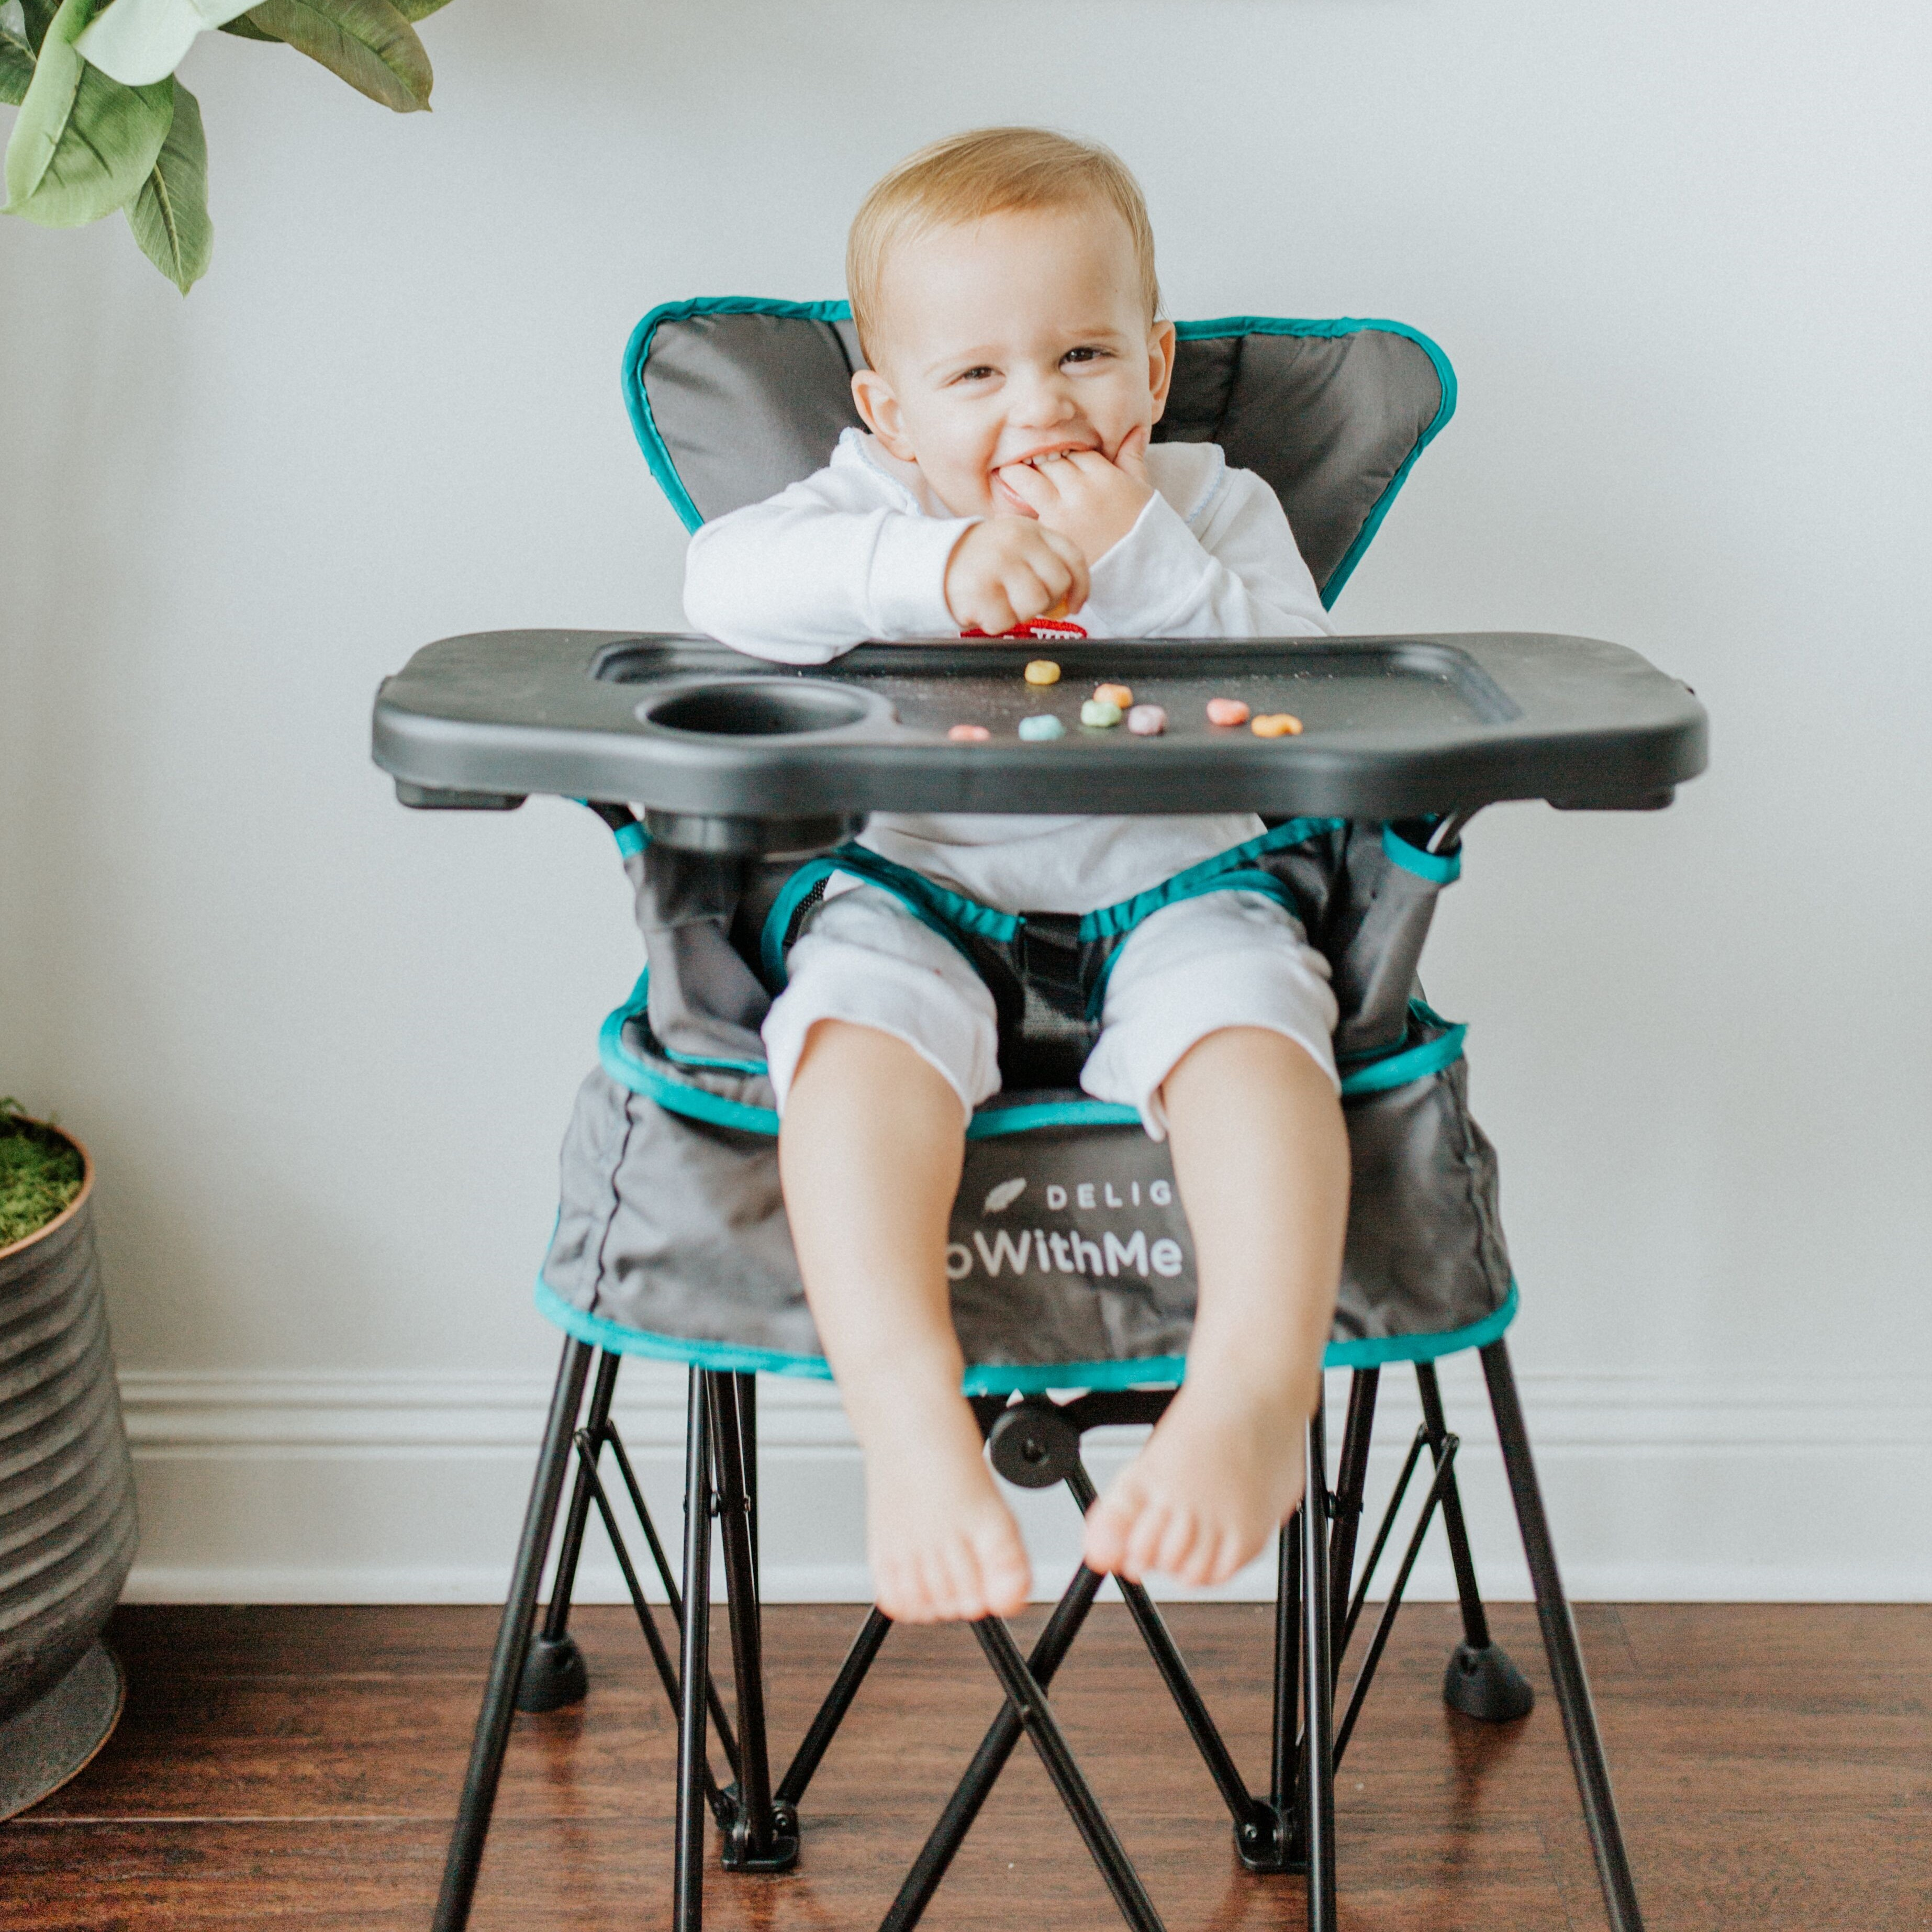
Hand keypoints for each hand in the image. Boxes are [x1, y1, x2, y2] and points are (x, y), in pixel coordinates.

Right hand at [944, 517, 1090, 635]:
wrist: (930, 562)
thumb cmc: (981, 563)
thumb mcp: (1014, 548)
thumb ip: (1043, 564)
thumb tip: (1070, 602)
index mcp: (1030, 529)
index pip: (1073, 557)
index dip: (1081, 587)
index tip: (1075, 604)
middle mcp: (1015, 541)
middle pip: (1057, 584)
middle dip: (1048, 602)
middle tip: (1025, 603)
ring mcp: (996, 563)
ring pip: (1035, 604)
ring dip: (1020, 614)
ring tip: (1001, 603)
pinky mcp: (978, 588)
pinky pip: (1005, 621)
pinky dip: (995, 623)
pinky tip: (983, 609)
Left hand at [995, 426, 1154, 565]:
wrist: (1142, 573)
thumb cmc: (1143, 532)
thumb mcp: (1143, 490)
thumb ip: (1132, 459)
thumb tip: (1134, 431)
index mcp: (1105, 475)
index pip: (1074, 449)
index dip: (1063, 451)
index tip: (1055, 456)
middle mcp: (1082, 490)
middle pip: (1048, 460)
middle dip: (1039, 460)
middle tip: (1025, 461)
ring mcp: (1063, 512)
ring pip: (1029, 479)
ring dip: (1017, 475)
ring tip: (1007, 474)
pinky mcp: (1050, 535)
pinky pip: (1022, 511)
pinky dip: (1014, 506)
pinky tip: (1009, 506)